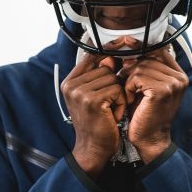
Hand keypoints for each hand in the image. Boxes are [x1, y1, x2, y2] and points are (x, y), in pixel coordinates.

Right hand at [61, 52, 125, 176]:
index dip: (107, 51)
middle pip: (105, 67)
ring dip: (118, 95)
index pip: (90, 56)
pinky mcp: (92, 100)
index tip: (122, 42)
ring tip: (110, 110)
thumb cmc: (97, 123)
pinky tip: (113, 115)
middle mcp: (71, 85)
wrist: (93, 149)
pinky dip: (121, 102)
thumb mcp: (94, 97)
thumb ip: (99, 76)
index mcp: (69, 82)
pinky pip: (117, 89)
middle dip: (114, 85)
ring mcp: (80, 92)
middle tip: (108, 104)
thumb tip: (112, 56)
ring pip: (113, 78)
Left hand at [120, 46, 186, 162]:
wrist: (149, 140)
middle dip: (131, 69)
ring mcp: (173, 84)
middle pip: (148, 57)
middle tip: (126, 86)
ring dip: (129, 81)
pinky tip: (130, 99)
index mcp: (179, 75)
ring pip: (140, 67)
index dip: (142, 48)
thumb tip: (129, 45)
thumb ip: (144, 67)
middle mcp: (180, 78)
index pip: (159, 50)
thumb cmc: (145, 114)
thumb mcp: (146, 86)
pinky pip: (137, 77)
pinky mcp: (161, 91)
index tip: (127, 46)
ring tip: (130, 95)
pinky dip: (128, 88)